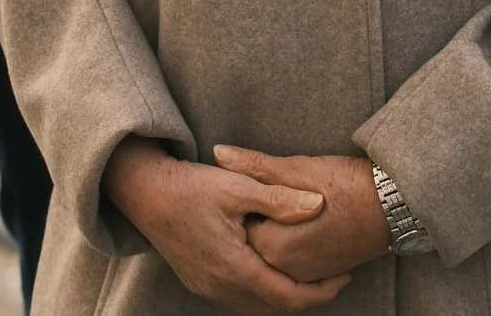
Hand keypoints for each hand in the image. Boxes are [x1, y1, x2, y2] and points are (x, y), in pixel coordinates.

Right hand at [102, 137, 348, 314]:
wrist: (146, 193)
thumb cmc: (193, 186)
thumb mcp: (239, 186)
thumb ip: (280, 199)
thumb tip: (319, 204)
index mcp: (233, 267)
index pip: (286, 297)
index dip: (320, 292)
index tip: (344, 276)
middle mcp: (219, 286)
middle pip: (274, 309)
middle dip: (309, 298)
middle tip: (337, 277)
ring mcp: (207, 287)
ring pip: (257, 307)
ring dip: (286, 297)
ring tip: (314, 275)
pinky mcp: (201, 282)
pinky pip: (241, 299)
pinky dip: (266, 293)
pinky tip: (279, 271)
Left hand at [215, 146, 393, 281]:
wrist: (395, 205)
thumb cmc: (348, 185)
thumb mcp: (299, 168)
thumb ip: (256, 165)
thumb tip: (219, 152)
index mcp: (273, 245)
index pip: (240, 225)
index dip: (247, 201)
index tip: (261, 183)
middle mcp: (285, 269)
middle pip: (255, 240)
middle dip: (261, 217)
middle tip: (280, 191)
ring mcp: (305, 275)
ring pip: (274, 251)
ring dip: (277, 230)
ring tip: (292, 204)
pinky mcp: (321, 274)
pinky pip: (293, 262)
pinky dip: (292, 244)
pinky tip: (305, 222)